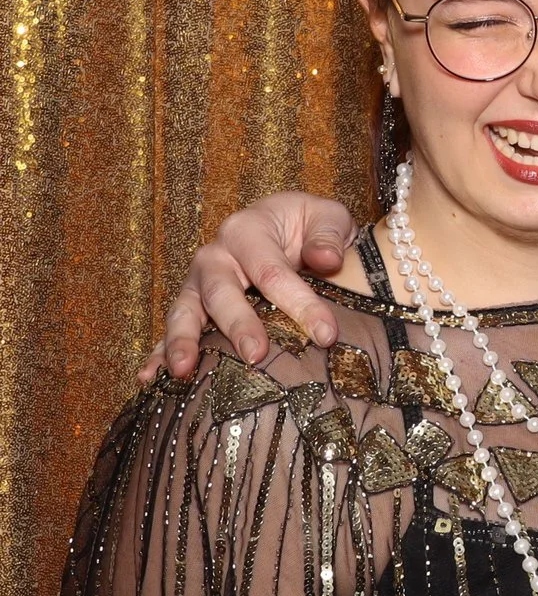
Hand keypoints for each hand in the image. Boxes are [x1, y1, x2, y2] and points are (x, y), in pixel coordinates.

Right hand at [160, 193, 355, 376]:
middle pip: (221, 293)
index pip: (272, 271)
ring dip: (182, 341)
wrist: (284, 225)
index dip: (300, 303)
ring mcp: (197, 283)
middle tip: (256, 355)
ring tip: (184, 371)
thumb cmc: (307, 224)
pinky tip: (151, 378)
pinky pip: (168, 330)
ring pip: (184, 312)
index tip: (326, 334)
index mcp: (247, 230)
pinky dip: (158, 354)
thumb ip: (330, 235)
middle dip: (238, 325)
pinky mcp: (190, 306)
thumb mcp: (328, 217)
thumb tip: (328, 259)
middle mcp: (214, 256)